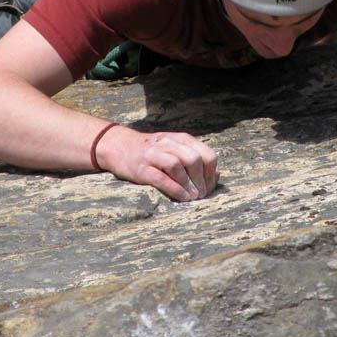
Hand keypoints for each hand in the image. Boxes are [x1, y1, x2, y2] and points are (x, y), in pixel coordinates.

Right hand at [95, 126, 219, 201]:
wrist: (119, 147)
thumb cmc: (152, 152)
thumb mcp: (175, 149)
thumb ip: (195, 158)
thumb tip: (217, 175)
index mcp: (180, 139)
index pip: (206, 153)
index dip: (212, 173)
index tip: (210, 186)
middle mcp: (169, 143)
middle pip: (194, 159)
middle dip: (202, 179)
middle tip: (202, 194)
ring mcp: (154, 154)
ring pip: (179, 165)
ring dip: (190, 184)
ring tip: (194, 197)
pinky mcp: (142, 168)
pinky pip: (162, 178)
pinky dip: (176, 189)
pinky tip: (183, 197)